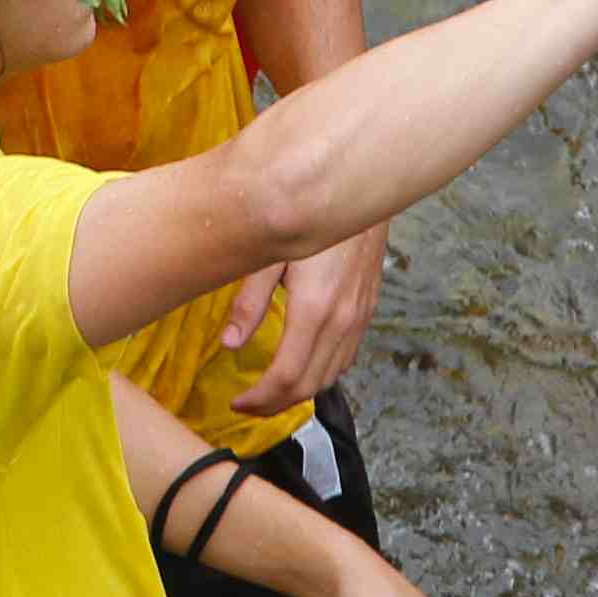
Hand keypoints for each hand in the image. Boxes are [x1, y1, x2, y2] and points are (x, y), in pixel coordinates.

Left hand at [222, 226, 385, 416]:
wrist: (358, 190)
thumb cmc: (306, 214)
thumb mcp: (267, 254)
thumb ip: (249, 302)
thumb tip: (230, 344)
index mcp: (315, 309)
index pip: (287, 376)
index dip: (260, 399)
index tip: (236, 404)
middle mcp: (342, 321)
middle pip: (309, 385)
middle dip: (275, 404)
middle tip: (247, 406)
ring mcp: (359, 318)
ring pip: (330, 377)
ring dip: (299, 394)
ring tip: (268, 394)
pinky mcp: (367, 311)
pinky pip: (345, 359)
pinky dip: (322, 375)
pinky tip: (301, 370)